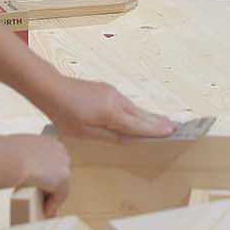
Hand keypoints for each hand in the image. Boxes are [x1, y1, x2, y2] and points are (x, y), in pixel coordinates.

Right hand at [11, 135, 71, 217]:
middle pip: (59, 171)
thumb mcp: (14, 150)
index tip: (40, 181)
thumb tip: (11, 162)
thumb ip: (19, 156)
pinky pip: (60, 196)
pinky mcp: (63, 181)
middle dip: (52, 183)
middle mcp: (60, 151)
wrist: (11, 159)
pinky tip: (46, 212)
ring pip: (61, 185)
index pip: (52, 159)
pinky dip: (52, 205)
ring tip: (43, 206)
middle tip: (42, 195)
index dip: (47, 172)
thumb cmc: (6, 153)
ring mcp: (63, 165)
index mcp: (48, 141)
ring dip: (53, 196)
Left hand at [40, 77, 175, 143]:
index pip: (139, 125)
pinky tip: (141, 115)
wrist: (52, 88)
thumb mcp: (86, 132)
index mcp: (112, 113)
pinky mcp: (107, 90)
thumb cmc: (65, 114)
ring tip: (164, 122)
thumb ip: (111, 136)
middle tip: (177, 127)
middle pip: (142, 115)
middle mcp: (117, 101)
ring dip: (149, 116)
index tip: (173, 131)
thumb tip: (132, 140)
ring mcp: (113, 93)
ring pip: (135, 108)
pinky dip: (137, 111)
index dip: (156, 129)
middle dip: (159, 122)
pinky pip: (127, 103)